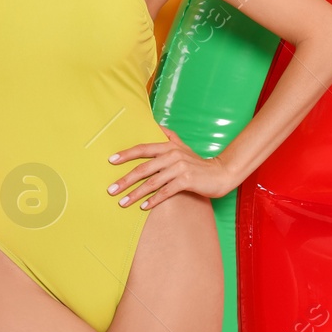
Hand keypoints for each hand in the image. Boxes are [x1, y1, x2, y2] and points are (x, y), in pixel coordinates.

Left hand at [106, 125, 237, 208]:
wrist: (221, 173)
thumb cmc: (198, 163)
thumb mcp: (183, 146)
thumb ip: (169, 136)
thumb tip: (156, 124)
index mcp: (169, 146)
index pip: (143, 149)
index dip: (126, 154)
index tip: (111, 161)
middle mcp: (172, 155)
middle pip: (143, 168)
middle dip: (125, 180)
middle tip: (111, 190)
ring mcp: (180, 168)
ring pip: (152, 182)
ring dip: (135, 194)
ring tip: (122, 202)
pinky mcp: (187, 180)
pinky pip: (165, 192)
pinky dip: (153, 200)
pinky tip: (143, 207)